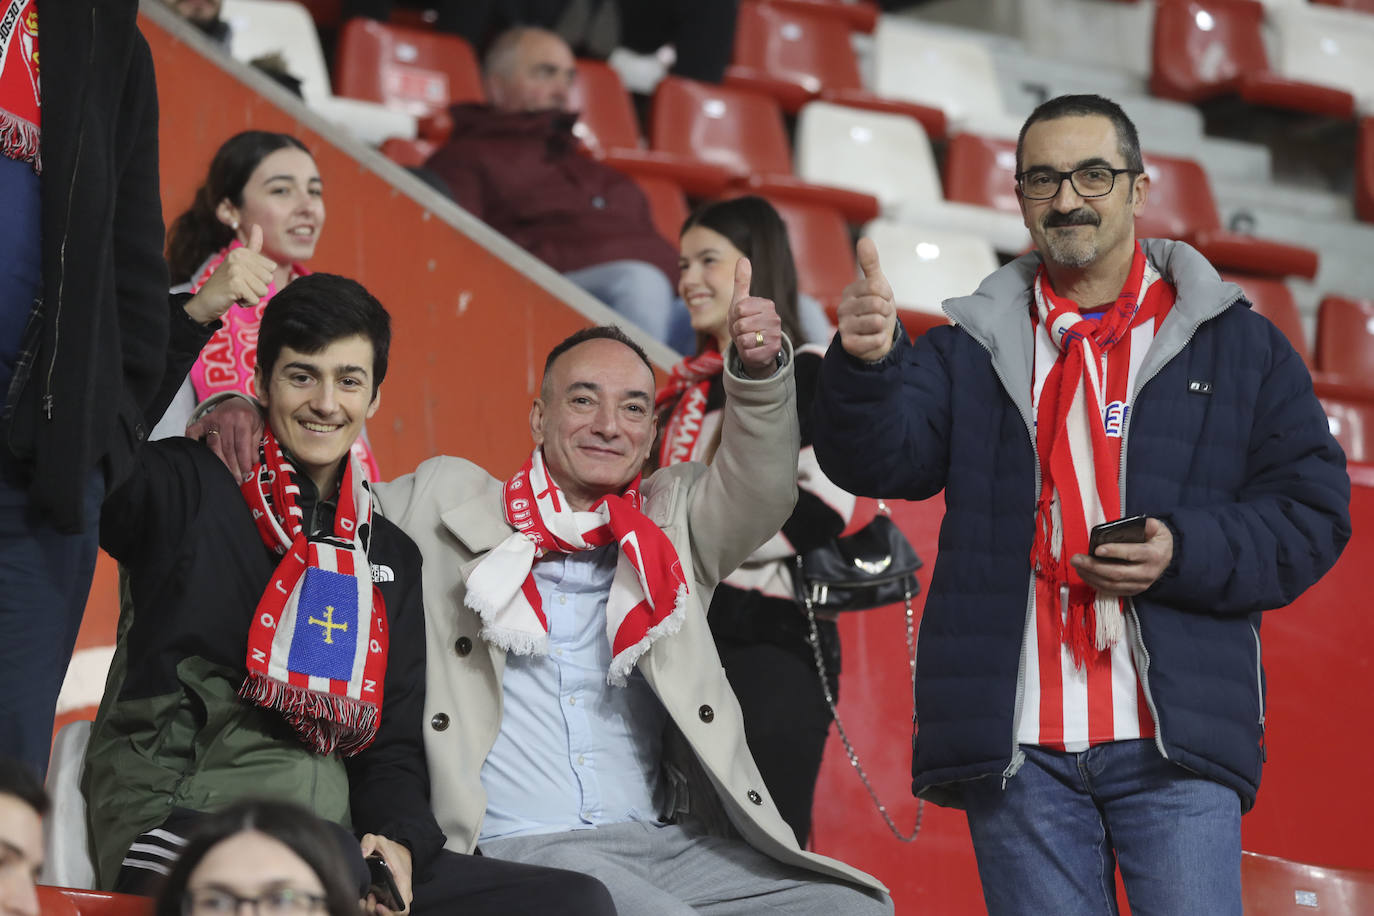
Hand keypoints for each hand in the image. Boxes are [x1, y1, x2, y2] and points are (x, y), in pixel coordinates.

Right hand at [182, 224, 276, 323]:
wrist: (205, 301)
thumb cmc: (225, 283)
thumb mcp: (239, 262)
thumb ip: (252, 246)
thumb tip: (257, 225)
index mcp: (242, 252)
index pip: (271, 267)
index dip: (260, 277)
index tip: (244, 278)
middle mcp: (238, 258)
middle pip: (269, 279)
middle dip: (257, 287)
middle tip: (240, 286)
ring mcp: (236, 270)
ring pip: (263, 290)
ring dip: (252, 296)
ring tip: (237, 292)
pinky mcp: (235, 285)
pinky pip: (255, 300)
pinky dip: (246, 303)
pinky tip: (234, 298)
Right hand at [185, 396, 264, 480]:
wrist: (236, 402)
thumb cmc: (248, 417)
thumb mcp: (258, 427)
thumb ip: (255, 444)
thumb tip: (253, 462)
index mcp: (243, 419)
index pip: (242, 444)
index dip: (243, 461)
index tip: (245, 473)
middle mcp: (227, 419)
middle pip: (228, 448)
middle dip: (232, 466)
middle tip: (236, 479)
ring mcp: (212, 420)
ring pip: (213, 446)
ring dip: (219, 463)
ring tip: (225, 476)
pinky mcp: (201, 422)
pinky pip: (193, 433)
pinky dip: (193, 443)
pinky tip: (199, 457)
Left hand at [359, 834, 412, 915]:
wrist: (401, 850)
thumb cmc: (391, 849)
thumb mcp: (380, 840)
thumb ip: (370, 842)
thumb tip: (362, 853)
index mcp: (403, 883)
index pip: (403, 909)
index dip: (389, 913)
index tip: (377, 905)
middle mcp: (402, 894)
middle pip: (393, 914)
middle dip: (376, 912)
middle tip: (367, 900)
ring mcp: (396, 897)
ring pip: (386, 913)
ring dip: (372, 910)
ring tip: (366, 898)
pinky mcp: (390, 897)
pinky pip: (383, 908)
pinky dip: (372, 907)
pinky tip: (367, 897)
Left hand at [727, 257, 783, 378]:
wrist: (753, 346)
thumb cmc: (745, 321)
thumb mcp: (740, 301)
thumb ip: (742, 281)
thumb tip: (743, 258)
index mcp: (767, 304)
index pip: (740, 308)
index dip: (735, 316)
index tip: (741, 317)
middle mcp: (775, 319)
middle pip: (741, 325)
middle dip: (737, 330)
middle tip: (744, 331)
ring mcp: (775, 335)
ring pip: (745, 339)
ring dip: (741, 341)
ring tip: (748, 339)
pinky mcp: (772, 351)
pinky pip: (749, 352)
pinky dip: (746, 352)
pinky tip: (753, 349)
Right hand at [837, 238, 897, 361]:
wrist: (874, 339)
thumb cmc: (876, 310)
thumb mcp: (878, 285)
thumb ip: (870, 263)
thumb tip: (864, 239)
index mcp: (850, 291)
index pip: (876, 286)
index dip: (886, 295)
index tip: (882, 300)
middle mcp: (843, 308)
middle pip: (877, 304)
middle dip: (886, 311)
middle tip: (880, 315)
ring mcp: (844, 326)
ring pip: (876, 322)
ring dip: (883, 326)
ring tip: (876, 327)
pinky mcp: (849, 344)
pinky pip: (875, 340)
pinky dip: (880, 340)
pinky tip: (873, 339)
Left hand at [1070, 517, 1173, 597]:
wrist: (1166, 558)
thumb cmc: (1157, 541)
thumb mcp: (1159, 529)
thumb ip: (1151, 525)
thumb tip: (1143, 524)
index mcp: (1154, 555)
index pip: (1132, 554)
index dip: (1114, 552)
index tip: (1097, 549)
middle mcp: (1147, 573)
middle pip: (1117, 573)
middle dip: (1093, 566)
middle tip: (1076, 559)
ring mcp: (1139, 584)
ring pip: (1111, 584)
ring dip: (1091, 576)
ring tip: (1077, 566)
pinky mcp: (1132, 590)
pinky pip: (1111, 590)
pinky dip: (1095, 583)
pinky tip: (1084, 574)